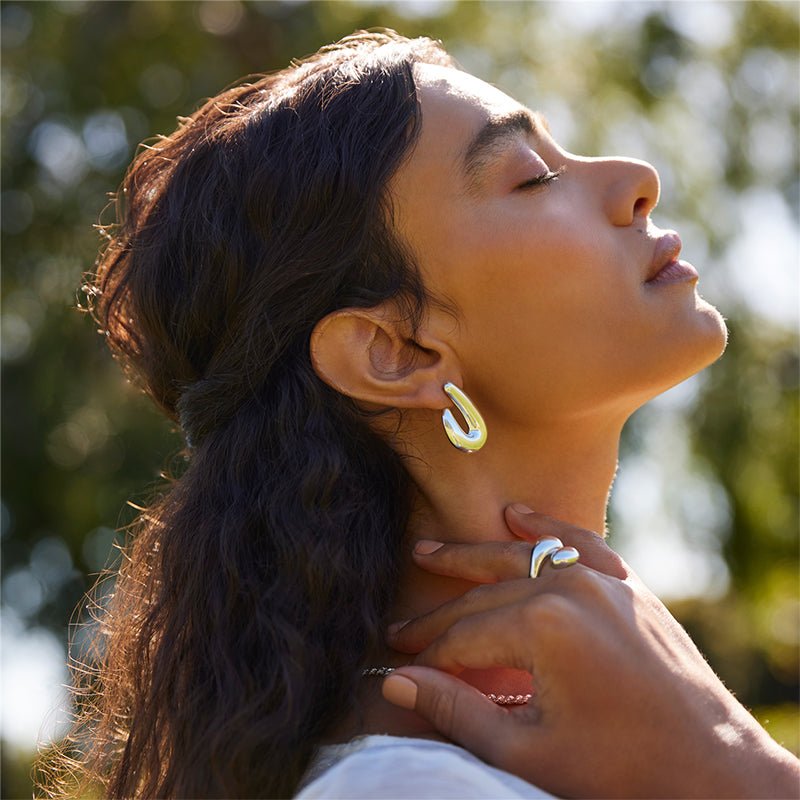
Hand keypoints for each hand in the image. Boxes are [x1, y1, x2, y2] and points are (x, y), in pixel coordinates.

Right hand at [382, 505, 799, 798]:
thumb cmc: (621, 769)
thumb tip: (396, 682)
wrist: (716, 770)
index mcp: (545, 626)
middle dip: (440, 617)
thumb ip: (456, 710)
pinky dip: (544, 529)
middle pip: (486, 596)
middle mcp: (572, 588)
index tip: (398, 665)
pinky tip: (515, 514)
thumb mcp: (527, 749)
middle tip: (400, 626)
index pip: (464, 637)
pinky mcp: (628, 584)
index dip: (429, 656)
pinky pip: (578, 544)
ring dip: (474, 558)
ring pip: (522, 559)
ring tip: (430, 551)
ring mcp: (604, 580)